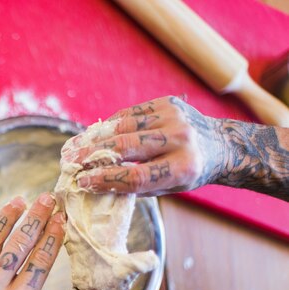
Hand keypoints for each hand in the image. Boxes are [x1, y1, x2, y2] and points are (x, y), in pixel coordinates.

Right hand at [67, 96, 220, 196]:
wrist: (220, 144)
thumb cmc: (187, 172)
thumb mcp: (168, 187)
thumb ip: (136, 184)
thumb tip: (94, 181)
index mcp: (183, 167)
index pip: (136, 175)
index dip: (105, 179)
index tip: (82, 182)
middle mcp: (180, 139)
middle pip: (126, 146)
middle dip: (92, 155)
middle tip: (69, 161)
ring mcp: (173, 117)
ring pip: (123, 126)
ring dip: (94, 137)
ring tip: (73, 146)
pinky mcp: (167, 102)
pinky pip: (129, 114)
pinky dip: (108, 125)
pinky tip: (92, 134)